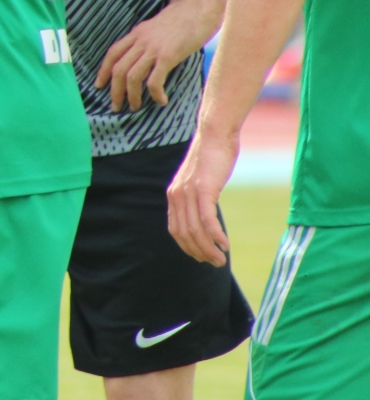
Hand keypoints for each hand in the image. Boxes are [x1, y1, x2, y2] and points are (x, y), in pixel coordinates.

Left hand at [97, 0, 206, 111]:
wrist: (206, 5)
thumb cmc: (194, 6)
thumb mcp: (174, 2)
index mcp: (138, 31)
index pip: (113, 53)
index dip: (103, 70)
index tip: (100, 84)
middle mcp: (141, 39)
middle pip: (118, 68)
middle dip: (114, 90)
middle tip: (116, 106)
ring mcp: (153, 48)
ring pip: (131, 77)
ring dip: (131, 96)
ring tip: (136, 107)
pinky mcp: (168, 56)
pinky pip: (154, 80)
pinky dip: (155, 94)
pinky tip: (161, 101)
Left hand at [168, 131, 237, 265]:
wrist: (216, 136)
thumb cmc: (212, 159)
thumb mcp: (200, 181)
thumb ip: (198, 199)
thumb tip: (205, 216)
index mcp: (173, 196)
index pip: (175, 230)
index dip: (188, 247)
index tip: (201, 257)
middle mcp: (177, 196)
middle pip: (184, 234)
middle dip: (199, 253)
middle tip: (215, 263)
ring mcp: (189, 193)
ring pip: (196, 230)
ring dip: (209, 249)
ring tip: (221, 260)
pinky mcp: (204, 189)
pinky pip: (207, 220)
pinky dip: (216, 236)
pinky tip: (225, 245)